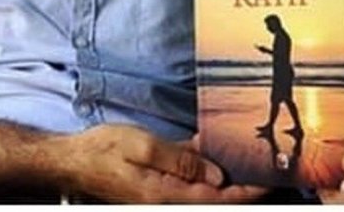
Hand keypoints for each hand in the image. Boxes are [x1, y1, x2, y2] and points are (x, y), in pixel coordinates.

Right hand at [64, 124, 268, 202]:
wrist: (74, 158)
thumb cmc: (103, 151)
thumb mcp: (142, 148)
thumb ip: (180, 160)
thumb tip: (215, 174)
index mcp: (166, 195)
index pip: (216, 198)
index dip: (245, 191)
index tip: (269, 179)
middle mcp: (168, 197)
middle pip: (214, 194)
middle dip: (240, 182)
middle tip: (266, 164)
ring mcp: (162, 189)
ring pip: (202, 183)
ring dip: (223, 171)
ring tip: (247, 154)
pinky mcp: (156, 178)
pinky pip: (186, 172)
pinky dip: (202, 161)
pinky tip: (214, 145)